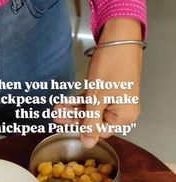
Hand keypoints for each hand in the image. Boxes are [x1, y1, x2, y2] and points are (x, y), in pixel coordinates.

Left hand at [54, 18, 142, 147]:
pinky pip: (94, 99)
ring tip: (57, 108)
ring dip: (74, 108)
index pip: (100, 131)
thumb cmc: (112, 65)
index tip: (67, 126)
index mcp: (125, 116)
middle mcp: (123, 110)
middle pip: (95, 120)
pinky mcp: (110, 89)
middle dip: (74, 117)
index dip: (83, 129)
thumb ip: (91, 123)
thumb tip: (88, 143)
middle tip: (57, 116)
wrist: (119, 37)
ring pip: (92, 109)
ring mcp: (116, 99)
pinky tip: (66, 101)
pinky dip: (81, 100)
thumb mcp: (97, 98)